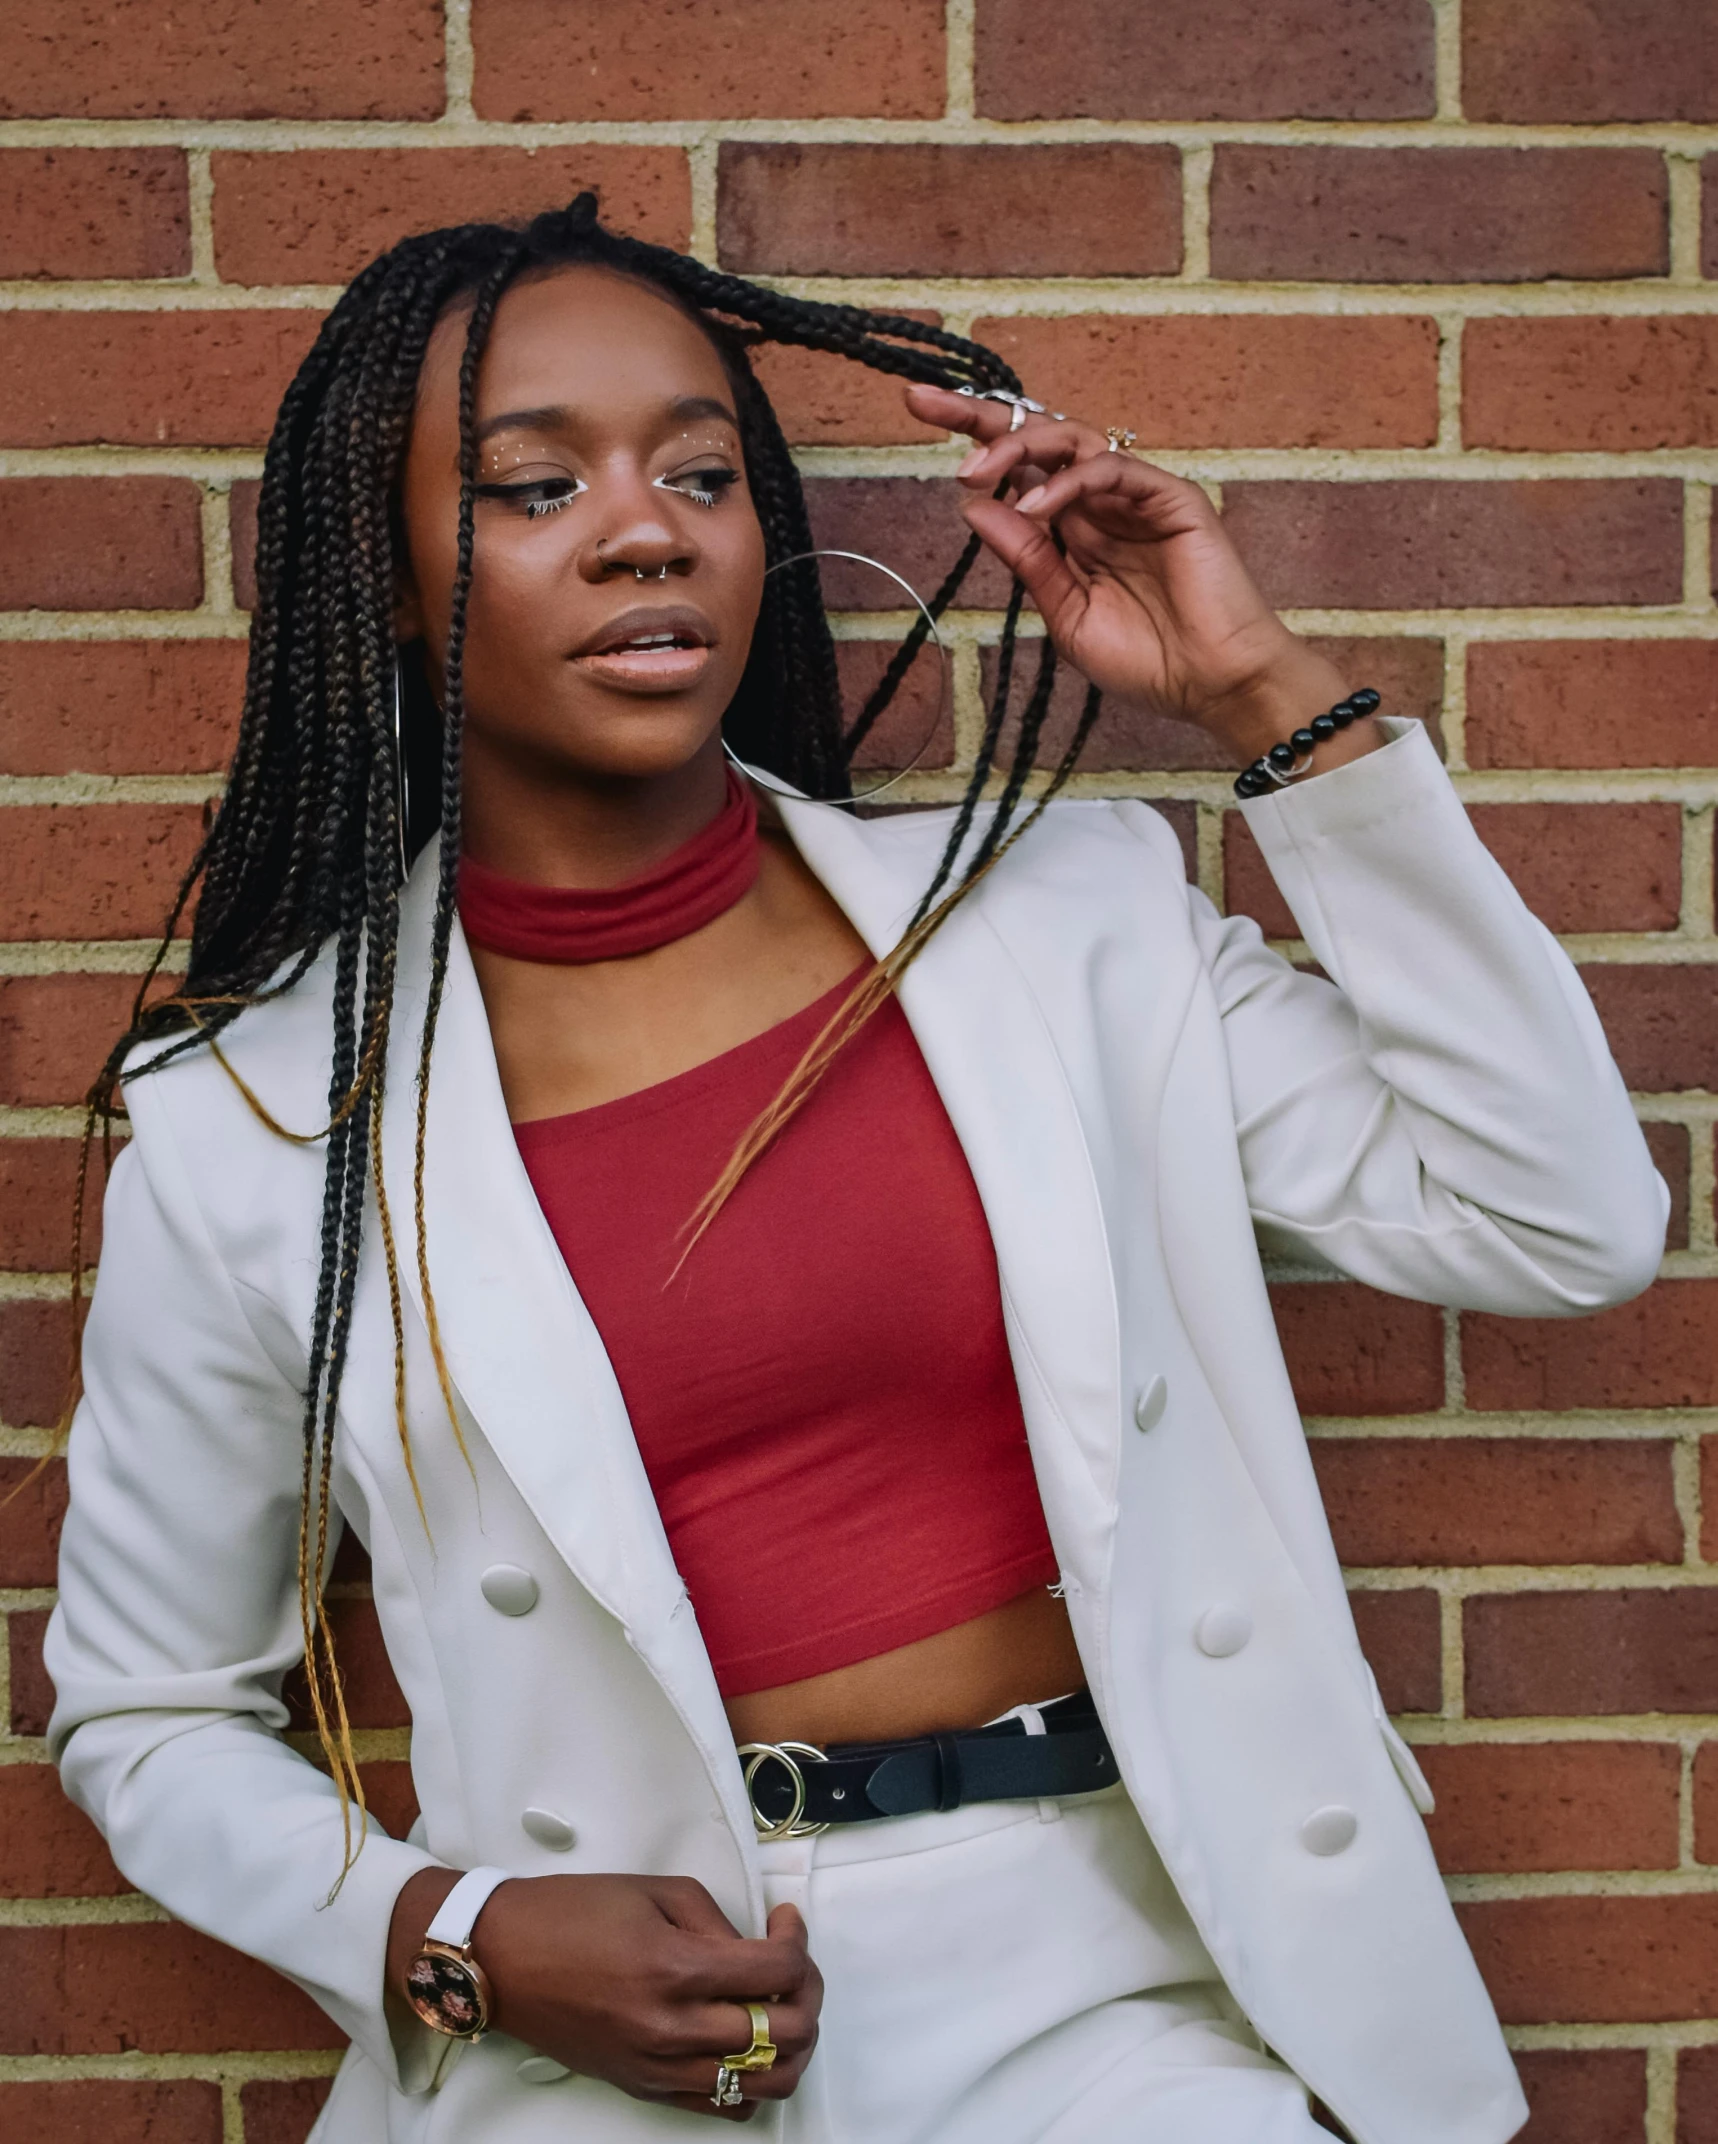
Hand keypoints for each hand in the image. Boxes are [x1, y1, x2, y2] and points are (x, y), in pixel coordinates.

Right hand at [389, 1868, 820, 2121]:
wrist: (502, 1958)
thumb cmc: (569, 1915)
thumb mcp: (654, 1890)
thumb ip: (716, 1920)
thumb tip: (754, 1948)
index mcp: (676, 1969)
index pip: (777, 1971)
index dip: (796, 1940)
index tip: (785, 1922)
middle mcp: (672, 2029)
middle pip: (782, 2033)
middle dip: (806, 1993)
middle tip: (794, 1963)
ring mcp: (659, 2067)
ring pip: (764, 2082)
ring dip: (789, 2045)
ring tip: (779, 2007)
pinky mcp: (645, 2088)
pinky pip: (723, 2106)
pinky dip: (751, 2080)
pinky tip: (744, 2042)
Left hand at [904, 382, 1377, 770]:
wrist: (1211, 685)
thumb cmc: (1146, 659)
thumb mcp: (1065, 612)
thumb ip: (1026, 557)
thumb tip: (975, 505)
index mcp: (1072, 527)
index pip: (1018, 468)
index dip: (974, 438)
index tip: (918, 410)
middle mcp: (1099, 501)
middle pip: (1038, 436)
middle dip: (981, 415)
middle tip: (926, 405)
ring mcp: (1135, 495)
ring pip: (1072, 438)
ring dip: (1017, 445)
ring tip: (976, 472)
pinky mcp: (1170, 496)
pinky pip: (1112, 469)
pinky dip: (1069, 481)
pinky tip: (1036, 506)